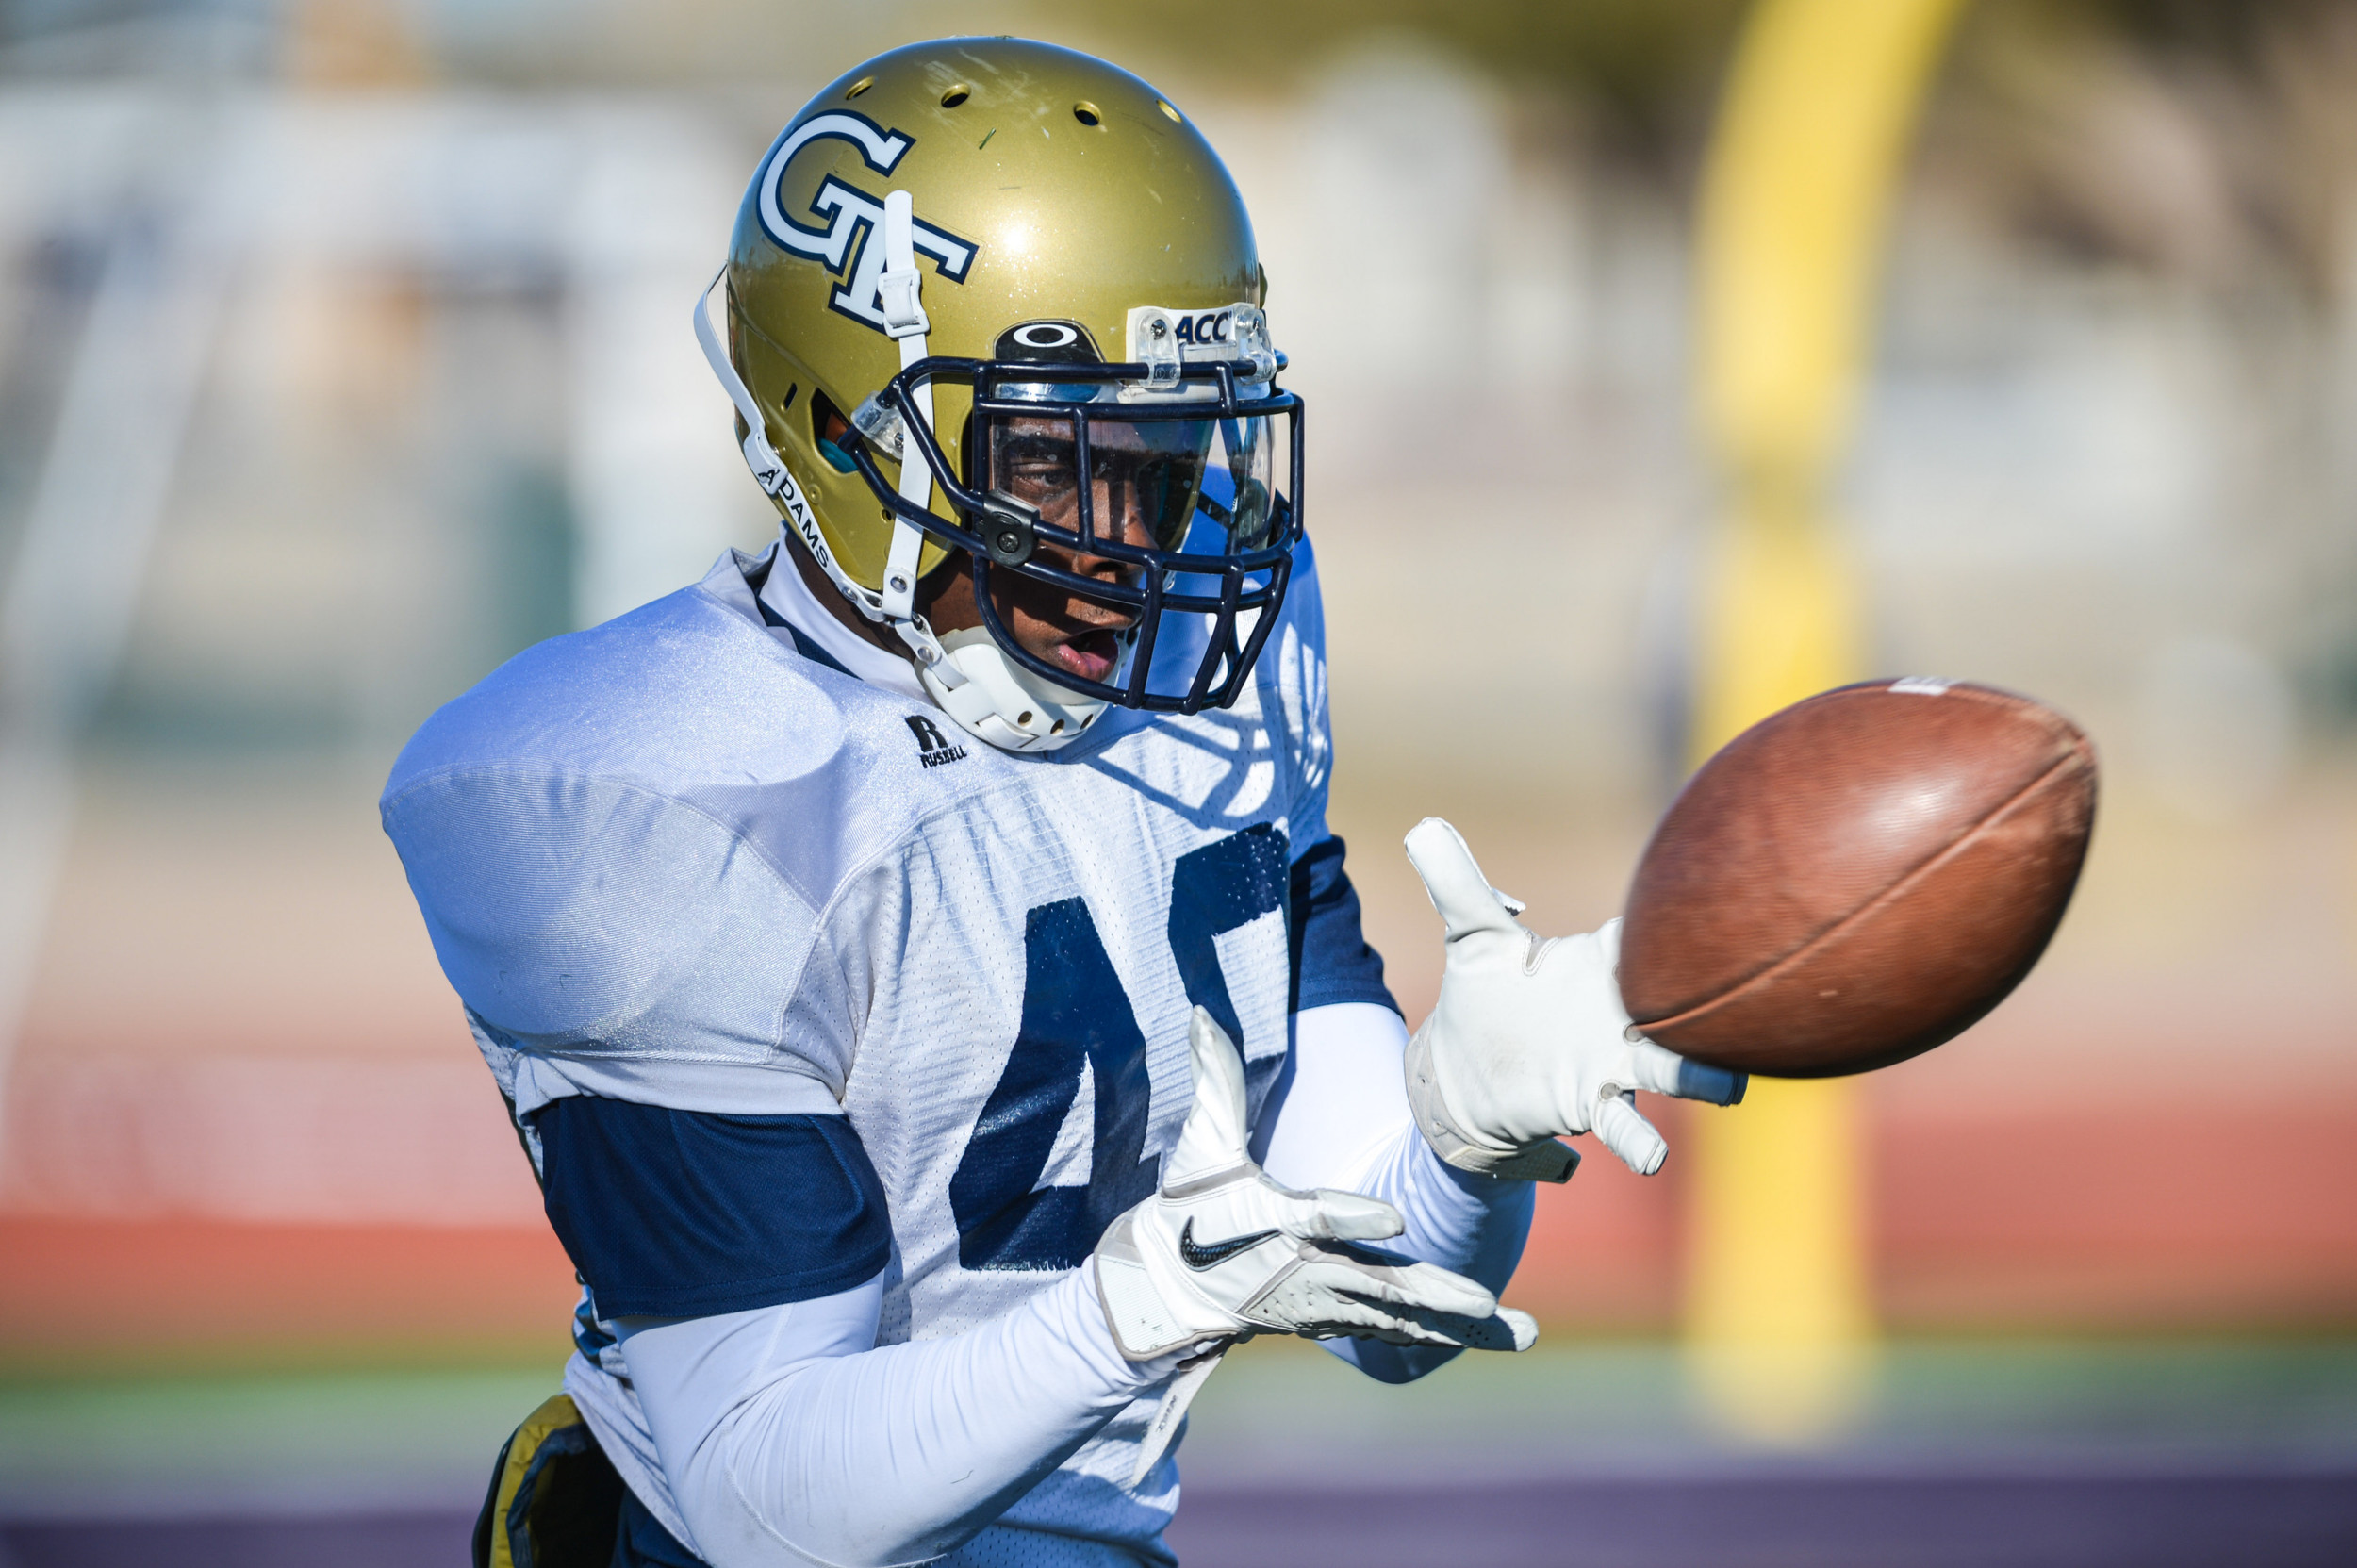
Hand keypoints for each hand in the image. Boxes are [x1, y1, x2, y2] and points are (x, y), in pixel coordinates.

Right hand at [1093, 1007, 1538, 1360]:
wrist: (1174, 1287)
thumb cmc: (1192, 1206)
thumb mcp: (1200, 1147)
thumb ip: (1215, 1082)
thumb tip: (1204, 1014)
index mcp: (1270, 1223)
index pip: (1314, 1217)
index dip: (1352, 1219)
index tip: (1395, 1216)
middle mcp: (1303, 1270)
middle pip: (1374, 1284)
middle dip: (1430, 1293)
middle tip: (1481, 1298)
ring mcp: (1325, 1303)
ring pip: (1399, 1318)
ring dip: (1458, 1326)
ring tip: (1517, 1329)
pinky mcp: (1341, 1320)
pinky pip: (1402, 1332)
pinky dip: (1450, 1337)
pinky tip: (1503, 1335)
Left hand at [1402, 817, 1746, 1179]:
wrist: (1465, 1075)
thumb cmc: (1484, 998)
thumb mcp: (1470, 938)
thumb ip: (1457, 885)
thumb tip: (1420, 826)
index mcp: (1603, 960)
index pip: (1649, 934)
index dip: (1680, 920)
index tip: (1721, 902)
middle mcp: (1622, 1011)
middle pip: (1683, 1001)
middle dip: (1714, 999)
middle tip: (1748, 992)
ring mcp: (1614, 1062)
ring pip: (1674, 1069)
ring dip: (1701, 1077)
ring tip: (1728, 1087)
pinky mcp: (1591, 1103)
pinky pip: (1625, 1125)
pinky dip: (1639, 1140)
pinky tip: (1651, 1157)